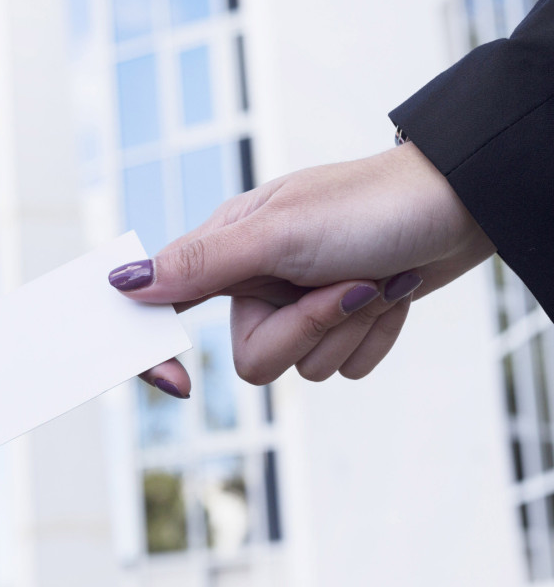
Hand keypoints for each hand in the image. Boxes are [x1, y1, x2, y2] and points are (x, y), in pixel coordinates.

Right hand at [108, 143, 495, 394]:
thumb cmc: (370, 206)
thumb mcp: (280, 232)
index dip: (160, 348)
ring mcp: (303, 307)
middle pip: (253, 358)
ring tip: (375, 279)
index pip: (169, 303)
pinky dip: (376, 335)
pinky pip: (346, 367)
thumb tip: (125, 283)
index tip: (174, 381)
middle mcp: (261, 282)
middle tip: (345, 287)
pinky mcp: (344, 326)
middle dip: (307, 330)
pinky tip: (391, 293)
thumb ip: (202, 263)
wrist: (460, 206)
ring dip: (352, 327)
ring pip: (306, 368)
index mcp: (232, 251)